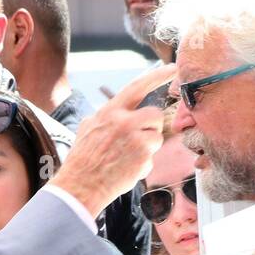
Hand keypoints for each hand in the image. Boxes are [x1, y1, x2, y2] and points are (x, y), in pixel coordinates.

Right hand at [51, 63, 175, 217]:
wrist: (80, 186)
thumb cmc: (83, 159)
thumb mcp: (88, 128)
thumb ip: (108, 116)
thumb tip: (119, 111)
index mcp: (110, 111)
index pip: (137, 86)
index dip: (157, 76)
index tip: (173, 68)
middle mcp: (124, 122)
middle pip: (155, 115)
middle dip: (151, 127)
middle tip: (138, 139)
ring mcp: (135, 140)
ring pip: (156, 138)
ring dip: (146, 149)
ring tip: (126, 158)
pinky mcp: (143, 158)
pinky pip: (152, 159)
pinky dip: (142, 166)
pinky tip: (125, 170)